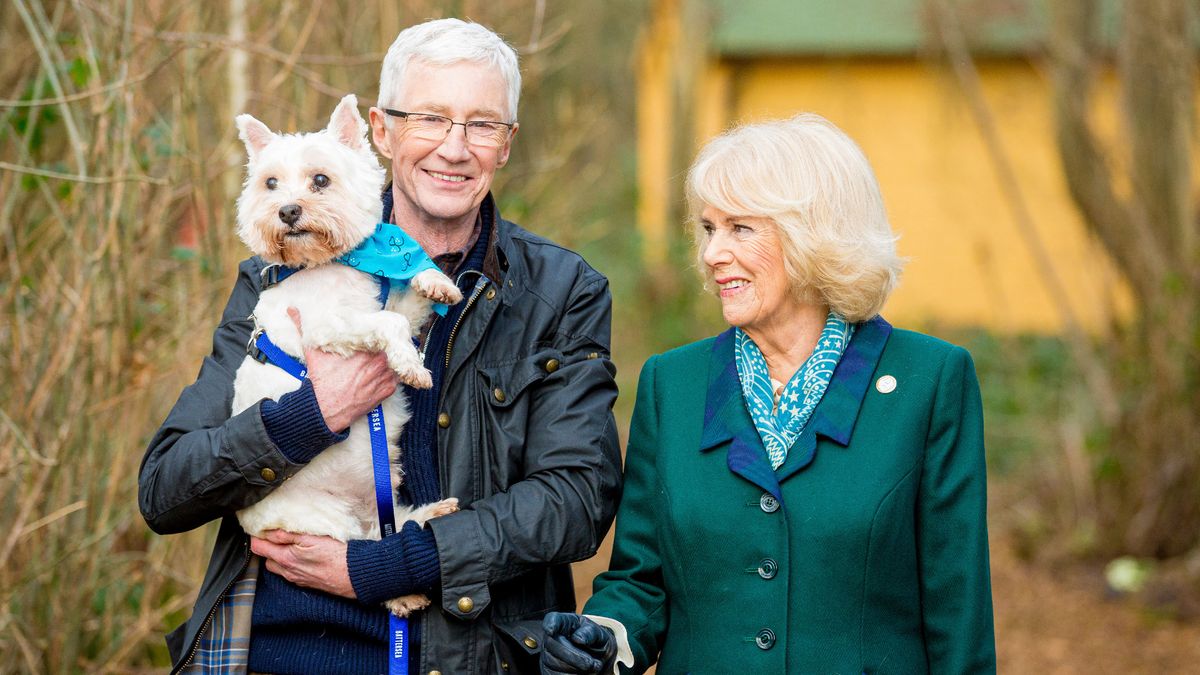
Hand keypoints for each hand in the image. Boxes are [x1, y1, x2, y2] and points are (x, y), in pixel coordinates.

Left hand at [250, 529, 354, 597]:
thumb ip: (287, 535)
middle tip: (275, 534)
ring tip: (289, 544)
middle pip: (266, 559)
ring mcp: (296, 579)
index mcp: (286, 558)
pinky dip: (290, 564)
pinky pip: (289, 573)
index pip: (258, 548)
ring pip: (277, 567)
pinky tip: (301, 556)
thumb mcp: (311, 538)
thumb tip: (268, 531)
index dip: (257, 536)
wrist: (354, 574)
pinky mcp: (305, 583)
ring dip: (278, 556)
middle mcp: (288, 571)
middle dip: (267, 547)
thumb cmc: (336, 555)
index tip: (261, 528)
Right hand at [288, 307, 396, 431]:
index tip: (375, 332)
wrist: (325, 409)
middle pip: (389, 347)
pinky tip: (383, 374)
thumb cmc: (321, 380)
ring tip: (383, 359)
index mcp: (364, 349)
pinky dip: (391, 376)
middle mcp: (378, 362)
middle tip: (379, 345)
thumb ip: (303, 327)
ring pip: (394, 362)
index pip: (379, 334)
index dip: (378, 332)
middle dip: (384, 345)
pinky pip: (396, 379)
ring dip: (390, 361)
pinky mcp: (387, 391)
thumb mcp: (313, 352)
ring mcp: (384, 377)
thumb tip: (291, 309)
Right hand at [541, 612, 616, 674]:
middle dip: (573, 656)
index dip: (550, 624)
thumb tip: (578, 639)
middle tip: (591, 663)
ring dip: (575, 668)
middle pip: (552, 645)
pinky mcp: (548, 670)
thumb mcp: (598, 633)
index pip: (553, 619)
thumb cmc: (594, 641)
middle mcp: (551, 637)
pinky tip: (584, 674)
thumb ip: (590, 632)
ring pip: (554, 663)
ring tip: (592, 667)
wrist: (596, 658)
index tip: (551, 630)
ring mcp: (548, 654)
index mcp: (564, 622)